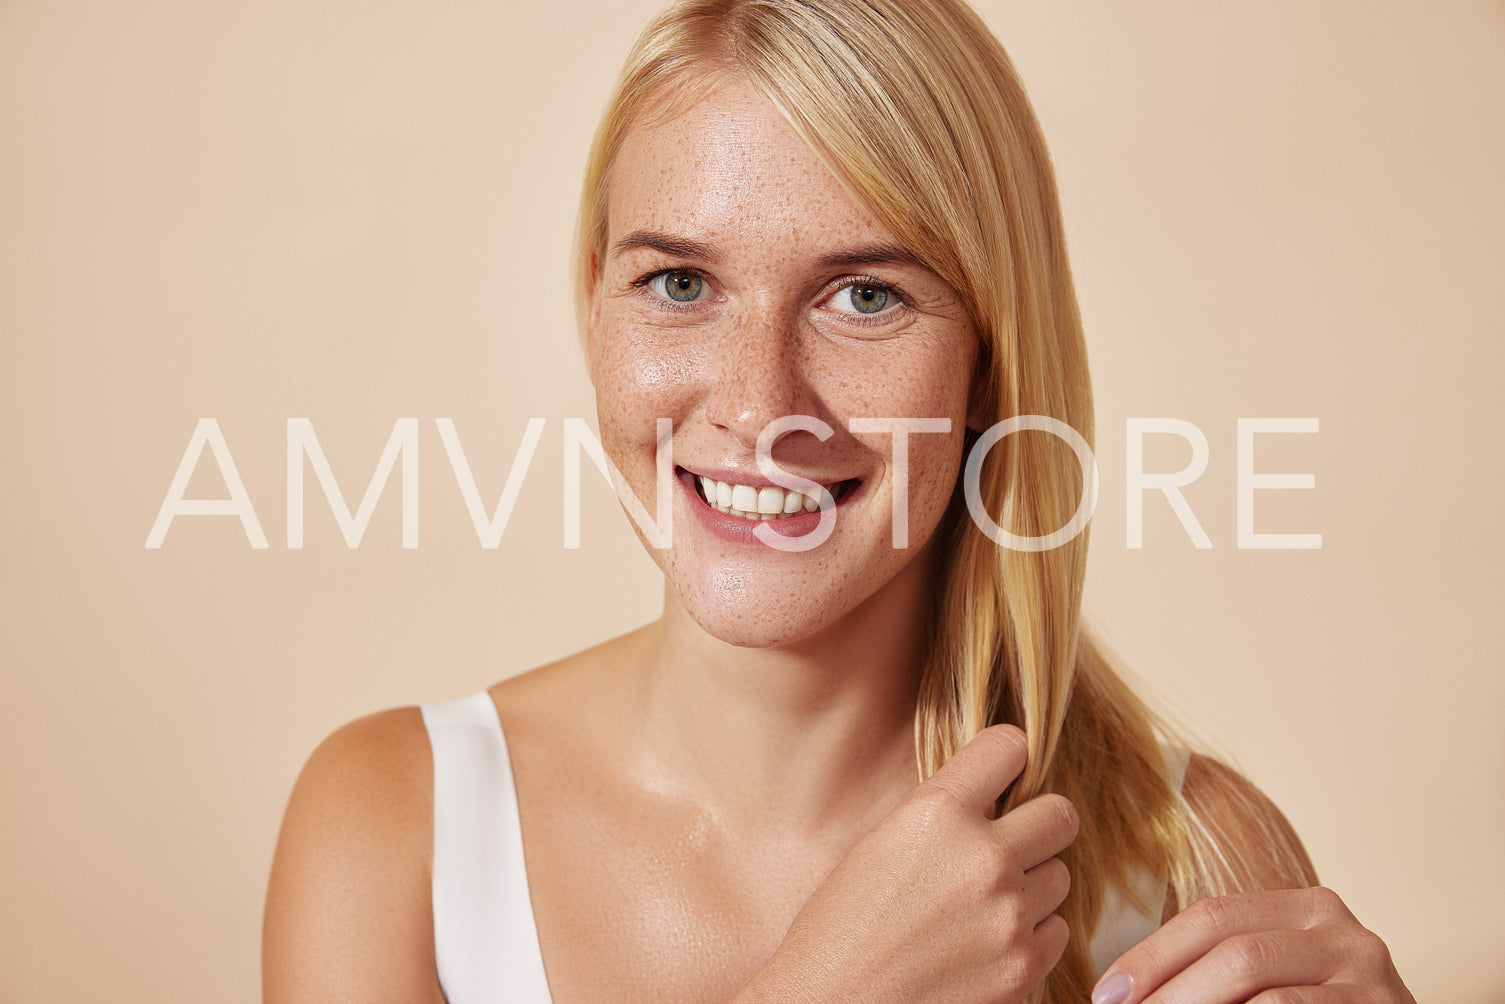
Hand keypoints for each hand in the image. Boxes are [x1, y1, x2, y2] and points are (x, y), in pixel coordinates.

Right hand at [735, 725, 1078, 1003]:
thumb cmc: (837, 934)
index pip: (1009, 747)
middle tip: (1007, 844)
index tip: (1000, 774)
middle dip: (1036, 826)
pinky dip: (1032, 935)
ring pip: (1060, 875)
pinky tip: (986, 944)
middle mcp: (982, 858)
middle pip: (1060, 814)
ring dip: (1032, 885)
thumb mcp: (877, 848)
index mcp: (936, 814)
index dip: (1006, 759)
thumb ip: (940, 818)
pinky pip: (1056, 932)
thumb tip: (990, 800)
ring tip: (982, 905)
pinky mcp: (1025, 969)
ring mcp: (1009, 916)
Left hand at [1091, 887, 1415, 1003]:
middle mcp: (1342, 929)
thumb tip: (1125, 994)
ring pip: (1260, 986)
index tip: (1107, 994)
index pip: (1211, 916)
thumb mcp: (1273, 982)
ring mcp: (1369, 973)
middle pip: (1232, 950)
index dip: (1151, 955)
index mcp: (1306, 908)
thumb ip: (1218, 973)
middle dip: (1168, 991)